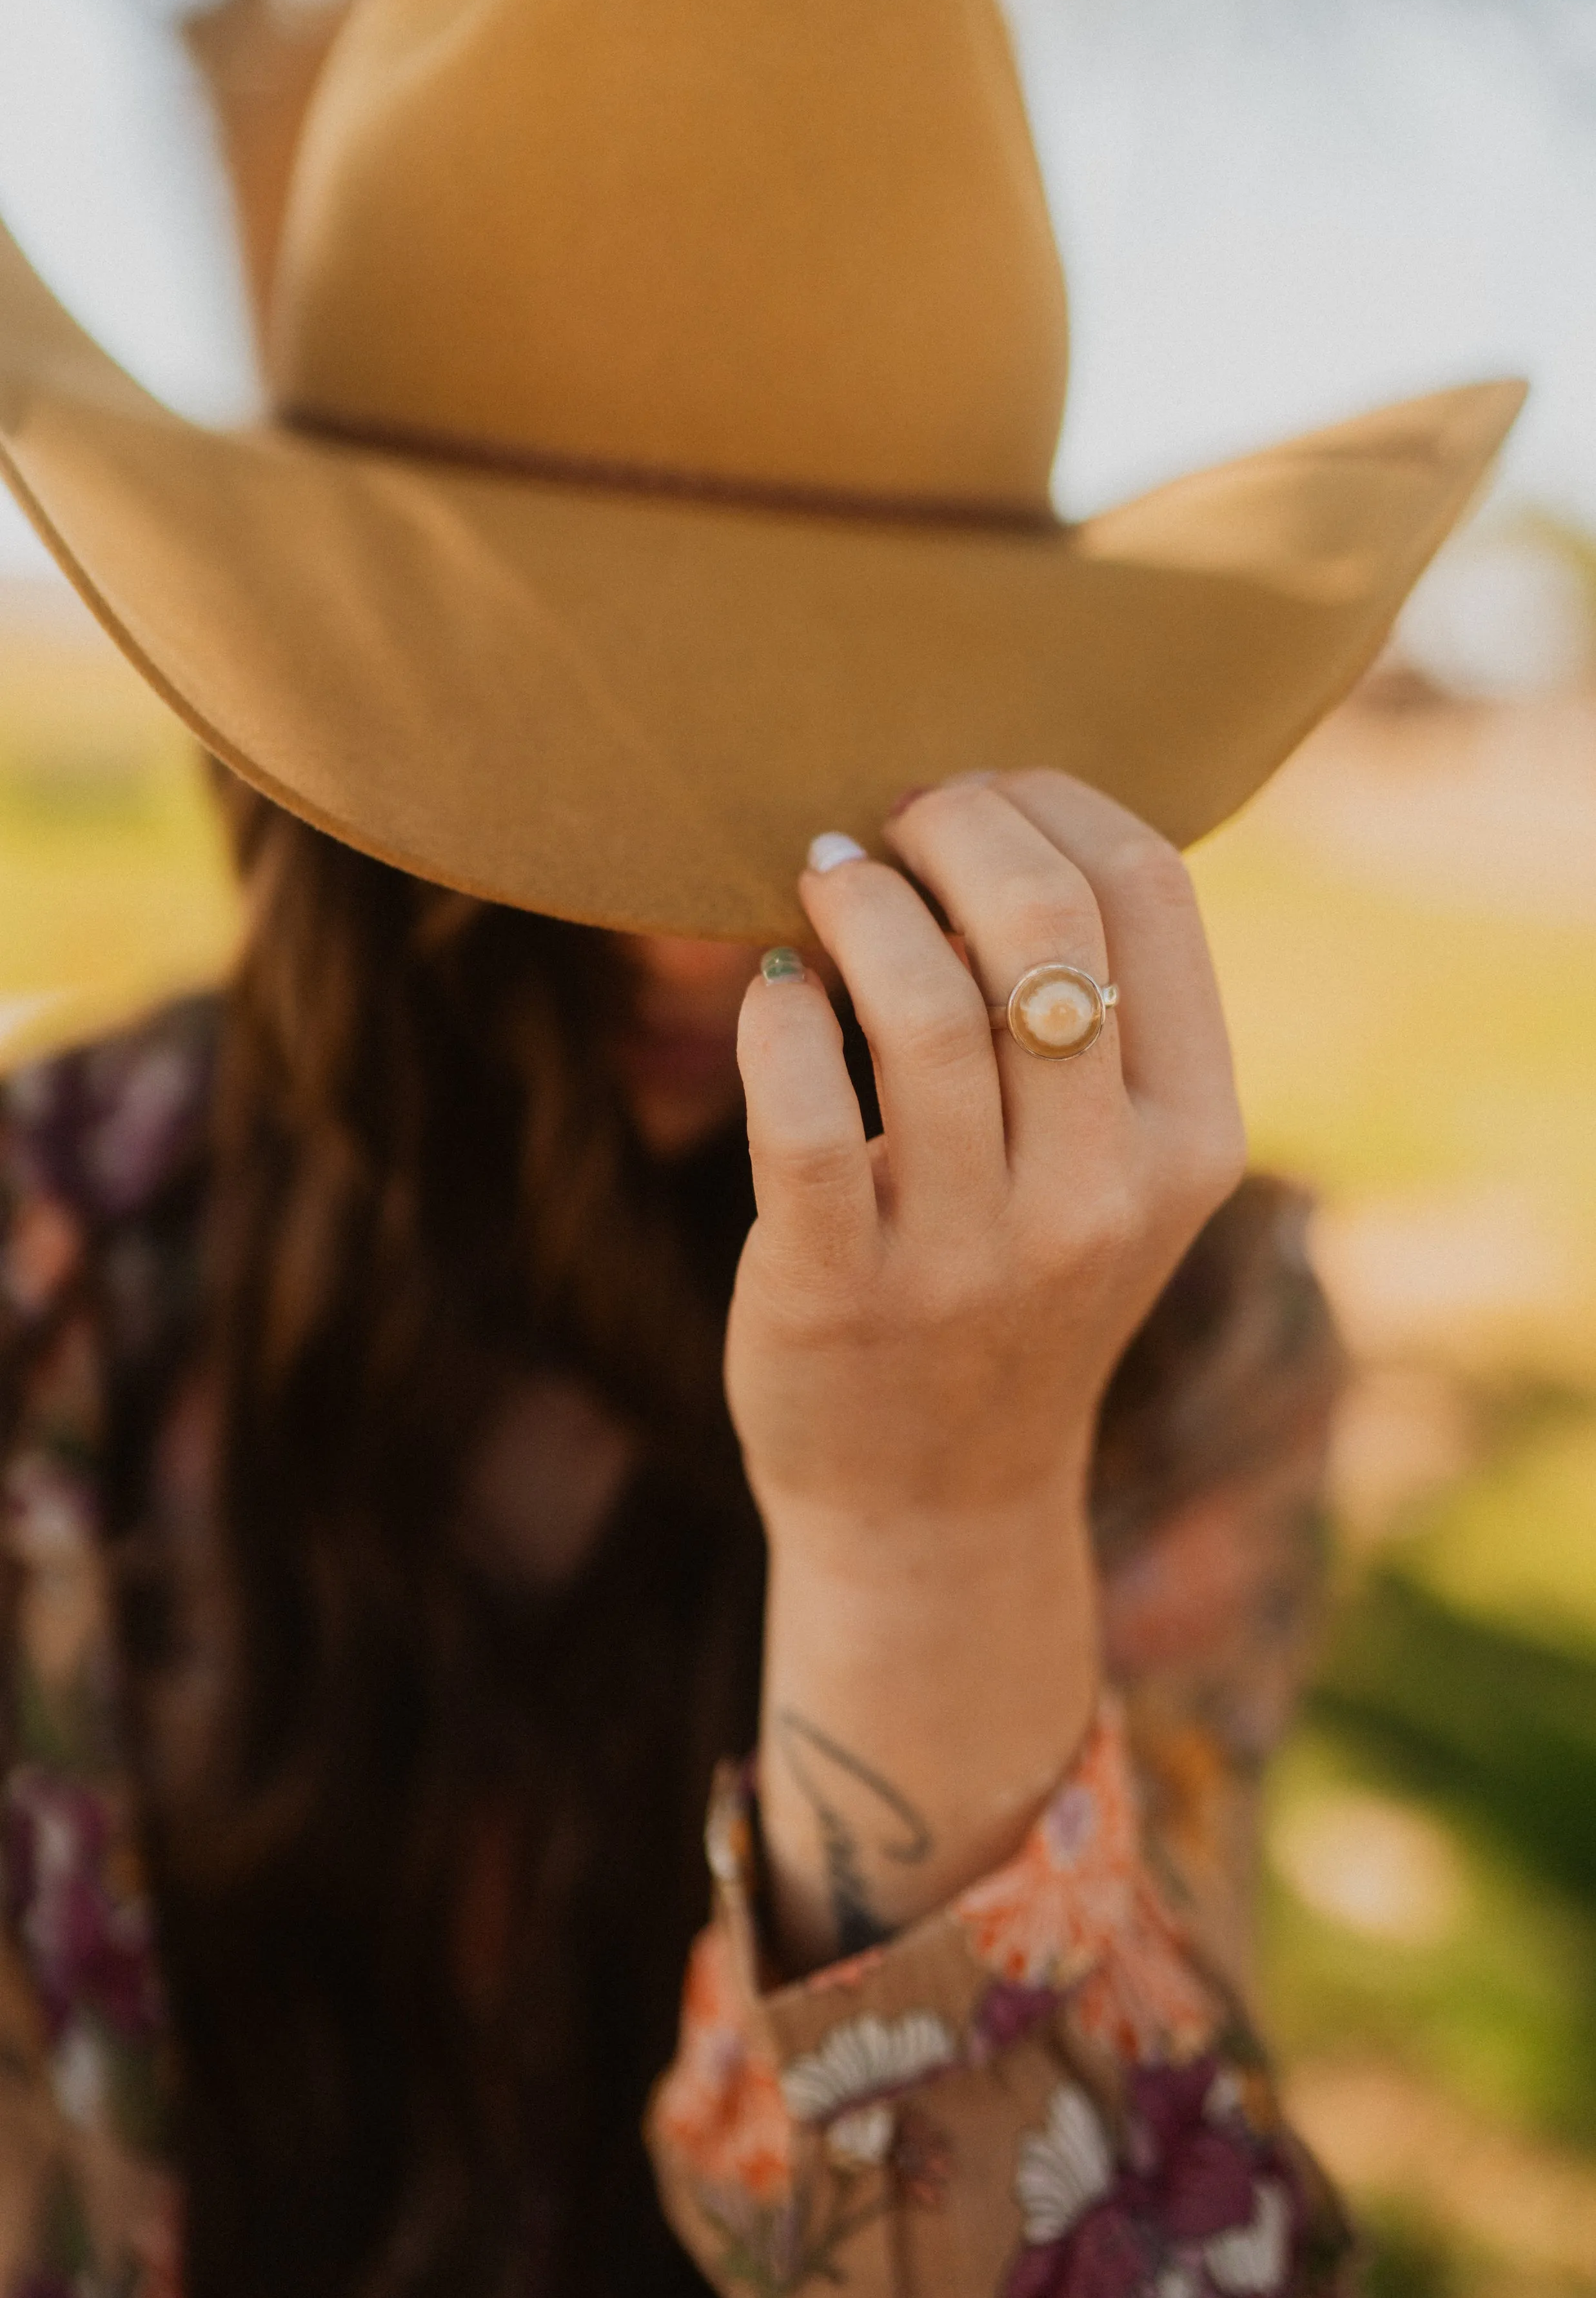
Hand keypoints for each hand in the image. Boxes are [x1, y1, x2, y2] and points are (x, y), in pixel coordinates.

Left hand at [729, 769, 1243, 1563]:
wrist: (935, 1499)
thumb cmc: (1014, 1291)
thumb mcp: (1111, 1173)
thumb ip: (1096, 1023)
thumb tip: (991, 822)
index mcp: (1190, 1137)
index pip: (1151, 891)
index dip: (1050, 801)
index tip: (974, 798)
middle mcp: (1101, 1193)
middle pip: (1043, 924)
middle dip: (951, 824)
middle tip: (886, 823)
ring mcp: (971, 1250)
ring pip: (925, 1005)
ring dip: (858, 903)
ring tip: (824, 881)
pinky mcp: (839, 1291)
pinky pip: (800, 1112)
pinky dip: (775, 1016)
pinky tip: (771, 987)